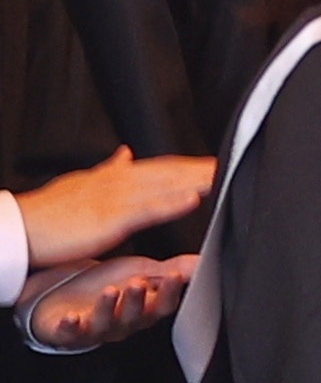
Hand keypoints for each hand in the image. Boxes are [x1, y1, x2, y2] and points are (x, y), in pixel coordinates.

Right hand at [16, 147, 213, 265]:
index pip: (161, 167)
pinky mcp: (109, 219)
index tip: (218, 162)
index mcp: (115, 177)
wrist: (20, 229)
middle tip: (237, 163)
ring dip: (196, 180)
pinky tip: (193, 199)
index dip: (190, 164)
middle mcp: (119, 182)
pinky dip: (170, 203)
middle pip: (169, 172)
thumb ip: (109, 170)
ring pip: (164, 185)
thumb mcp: (82, 184)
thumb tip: (125, 153)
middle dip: (202, 168)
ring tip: (226, 175)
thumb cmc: (49, 213)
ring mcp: (115, 199)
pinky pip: (145, 210)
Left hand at [22, 252, 196, 350]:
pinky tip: (72, 317)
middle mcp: (123, 323)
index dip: (169, 292)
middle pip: (135, 316)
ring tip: (110, 291)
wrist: (61, 299)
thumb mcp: (140, 273)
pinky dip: (71, 327)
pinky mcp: (69, 334)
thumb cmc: (104, 287)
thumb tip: (203, 260)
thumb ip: (170, 270)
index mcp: (143, 311)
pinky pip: (71, 334)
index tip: (174, 276)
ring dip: (109, 308)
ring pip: (106, 323)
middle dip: (137, 300)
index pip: (163, 305)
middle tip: (138, 282)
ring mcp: (96, 329)